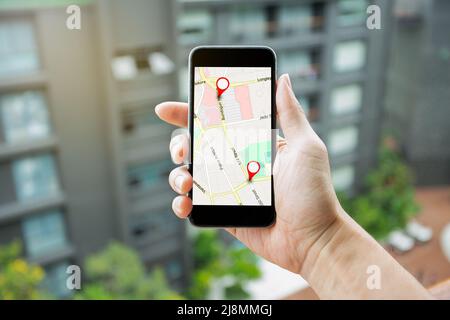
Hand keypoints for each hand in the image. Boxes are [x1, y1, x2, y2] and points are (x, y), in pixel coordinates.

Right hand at [155, 74, 340, 274]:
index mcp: (252, 144)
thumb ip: (289, 114)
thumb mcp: (305, 147)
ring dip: (177, 175)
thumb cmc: (314, 193)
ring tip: (187, 181)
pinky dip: (181, 204)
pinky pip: (194, 206)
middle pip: (195, 147)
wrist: (313, 240)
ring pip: (189, 175)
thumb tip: (284, 79)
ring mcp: (227, 190)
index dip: (189, 113)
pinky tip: (185, 203)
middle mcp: (237, 164)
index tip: (167, 110)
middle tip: (182, 150)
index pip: (216, 123)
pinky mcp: (223, 213)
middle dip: (178, 144)